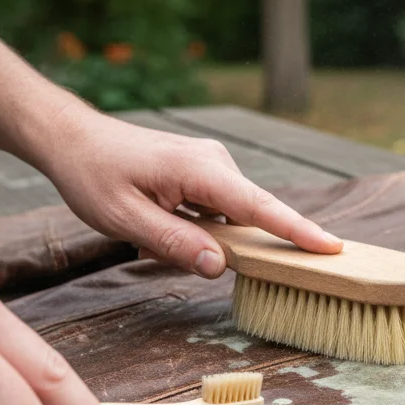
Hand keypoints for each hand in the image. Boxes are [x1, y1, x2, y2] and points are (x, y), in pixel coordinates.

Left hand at [34, 104, 342, 278]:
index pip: (260, 207)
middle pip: (248, 216)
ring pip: (228, 219)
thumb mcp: (125, 219)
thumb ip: (174, 243)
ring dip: (197, 236)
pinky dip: (194, 227)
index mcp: (201, 171)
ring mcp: (213, 166)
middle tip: (167, 240)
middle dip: (225, 245)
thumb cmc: (94, 175)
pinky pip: (216, 211)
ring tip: (146, 230)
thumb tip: (219, 266)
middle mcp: (217, 163)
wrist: (72, 138)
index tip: (332, 249)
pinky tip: (155, 222)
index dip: (297, 231)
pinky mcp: (205, 173)